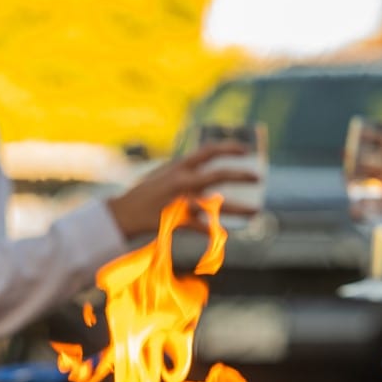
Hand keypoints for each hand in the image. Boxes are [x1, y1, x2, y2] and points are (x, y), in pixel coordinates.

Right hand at [104, 142, 259, 237]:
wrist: (123, 213)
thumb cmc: (144, 195)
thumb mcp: (163, 175)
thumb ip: (183, 172)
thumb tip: (203, 169)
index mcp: (179, 167)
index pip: (209, 151)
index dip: (229, 147)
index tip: (246, 149)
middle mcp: (182, 181)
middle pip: (219, 175)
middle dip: (241, 175)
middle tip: (259, 178)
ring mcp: (181, 201)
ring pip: (216, 205)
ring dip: (239, 208)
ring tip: (256, 211)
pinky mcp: (178, 221)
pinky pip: (203, 228)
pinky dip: (215, 231)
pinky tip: (226, 234)